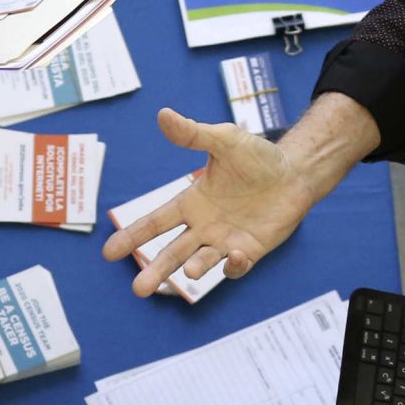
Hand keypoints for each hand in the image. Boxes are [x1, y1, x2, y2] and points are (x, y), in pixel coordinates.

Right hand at [100, 108, 320, 293]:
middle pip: (172, 252)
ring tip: (188, 272)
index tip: (109, 253)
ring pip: (202, 263)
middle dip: (156, 269)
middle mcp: (203, 227)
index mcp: (191, 203)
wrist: (295, 173)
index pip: (156, 222)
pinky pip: (237, 266)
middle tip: (138, 289)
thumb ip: (194, 135)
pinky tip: (235, 256)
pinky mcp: (250, 251)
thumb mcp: (224, 141)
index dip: (133, 236)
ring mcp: (226, 241)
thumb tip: (163, 115)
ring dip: (193, 269)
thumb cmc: (257, 158)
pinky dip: (234, 266)